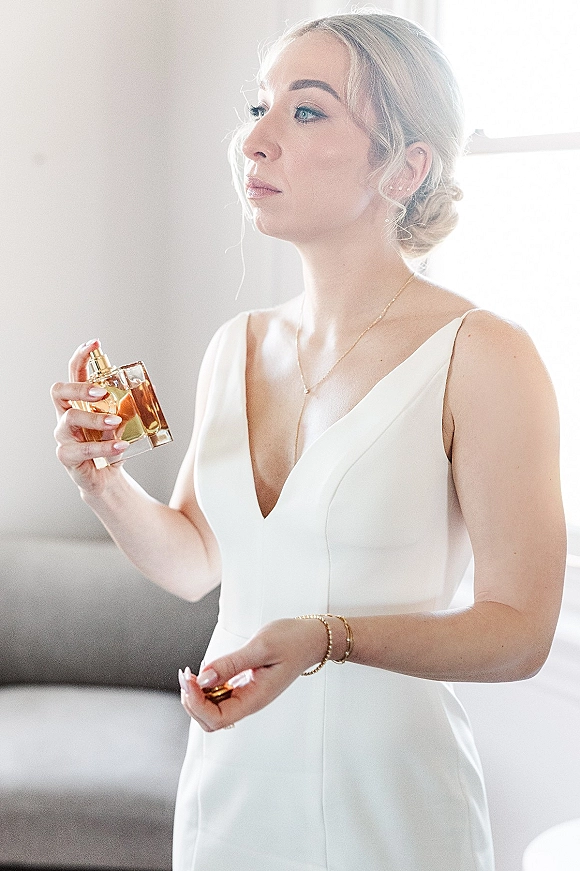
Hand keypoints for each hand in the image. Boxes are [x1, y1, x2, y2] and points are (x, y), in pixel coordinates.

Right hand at [51, 339, 127, 492]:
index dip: (81, 357)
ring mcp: (64, 436)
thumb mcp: (123, 423)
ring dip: (94, 419)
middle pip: (60, 392)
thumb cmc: (110, 445)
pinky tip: (119, 446)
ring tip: (116, 423)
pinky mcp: (67, 457)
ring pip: (69, 420)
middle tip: (101, 392)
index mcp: (78, 403)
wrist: (105, 477)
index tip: (95, 344)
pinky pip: (80, 449)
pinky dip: (102, 447)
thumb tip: (149, 388)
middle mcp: (65, 416)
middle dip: (80, 387)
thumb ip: (129, 406)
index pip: (74, 374)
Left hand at [178, 617, 330, 730]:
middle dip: (192, 702)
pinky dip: (206, 687)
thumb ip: (231, 664)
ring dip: (197, 695)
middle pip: (210, 720)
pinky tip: (206, 671)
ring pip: (211, 710)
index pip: (217, 719)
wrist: (311, 638)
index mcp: (255, 699)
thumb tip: (204, 677)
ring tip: (193, 673)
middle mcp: (249, 702)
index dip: (197, 704)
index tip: (192, 678)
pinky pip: (219, 696)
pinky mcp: (244, 686)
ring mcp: (246, 695)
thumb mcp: (261, 647)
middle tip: (188, 675)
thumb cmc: (292, 641)